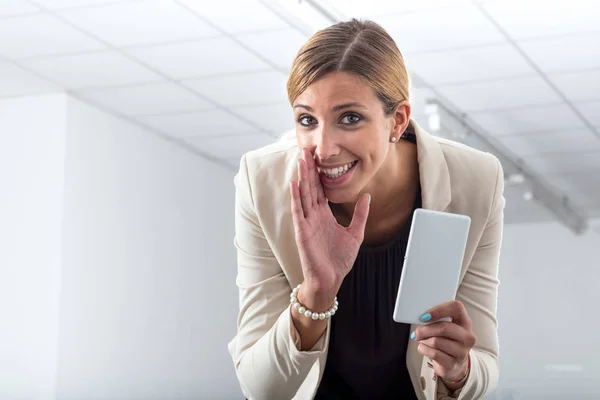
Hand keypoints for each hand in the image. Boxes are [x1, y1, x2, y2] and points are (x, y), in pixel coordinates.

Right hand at [289, 148, 369, 307]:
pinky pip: (298, 211)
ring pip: (303, 195)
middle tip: (307, 149)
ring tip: (301, 160)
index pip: (321, 189)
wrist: (330, 280)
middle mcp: (314, 216)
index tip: (318, 156)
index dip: (320, 173)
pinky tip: (294, 184)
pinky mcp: (302, 232)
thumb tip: (367, 196)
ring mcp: (307, 223)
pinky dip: (296, 197)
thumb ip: (360, 214)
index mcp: (325, 215)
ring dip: (302, 177)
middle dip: (309, 168)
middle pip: (311, 187)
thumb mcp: (355, 233)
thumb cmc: (339, 260)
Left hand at [412, 301, 475, 386]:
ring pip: (436, 341)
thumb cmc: (446, 341)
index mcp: (465, 322)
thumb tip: (421, 317)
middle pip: (444, 327)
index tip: (425, 316)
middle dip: (425, 329)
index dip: (439, 310)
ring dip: (423, 340)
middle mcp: (467, 336)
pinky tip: (423, 348)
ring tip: (422, 340)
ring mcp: (462, 352)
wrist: (453, 364)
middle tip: (417, 332)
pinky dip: (423, 349)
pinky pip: (433, 353)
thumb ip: (437, 320)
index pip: (456, 307)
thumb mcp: (446, 327)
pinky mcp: (453, 364)